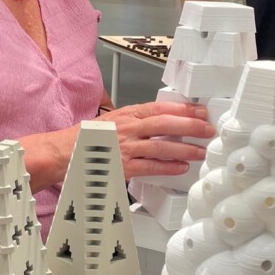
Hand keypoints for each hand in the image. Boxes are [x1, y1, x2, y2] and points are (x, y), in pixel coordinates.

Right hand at [97, 101, 214, 179]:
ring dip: (184, 149)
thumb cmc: (92, 137)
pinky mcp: (123, 167)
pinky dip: (168, 167)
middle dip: (190, 126)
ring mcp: (125, 148)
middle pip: (164, 124)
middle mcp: (128, 128)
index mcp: (128, 114)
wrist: (66, 152)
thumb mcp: (116, 119)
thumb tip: (167, 119)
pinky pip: (150, 166)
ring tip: (201, 151)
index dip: (184, 109)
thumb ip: (139, 119)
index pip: (160, 108)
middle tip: (208, 129)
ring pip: (161, 146)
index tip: (201, 111)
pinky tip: (181, 167)